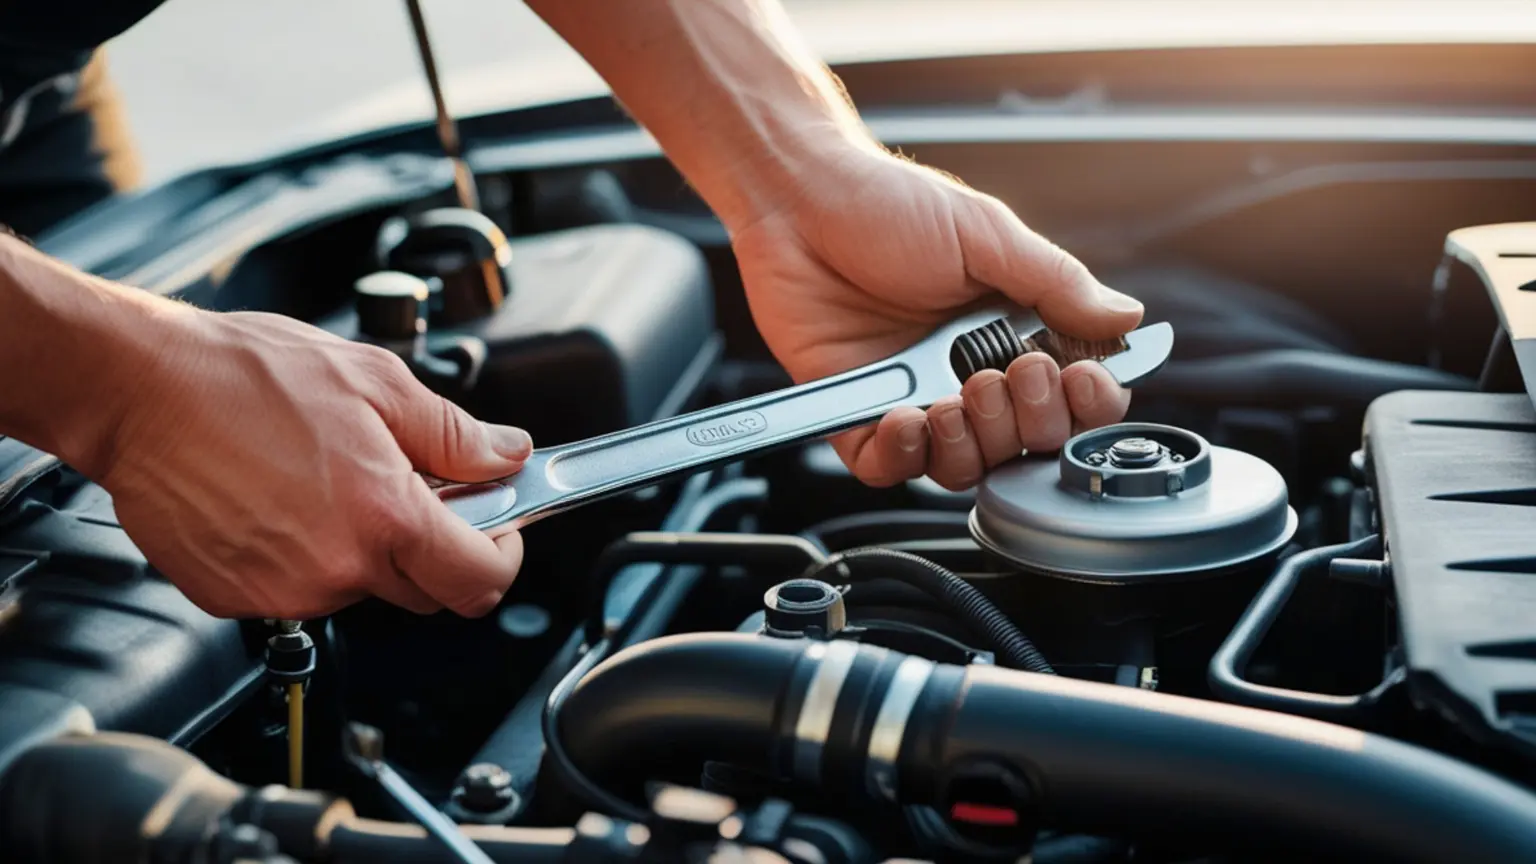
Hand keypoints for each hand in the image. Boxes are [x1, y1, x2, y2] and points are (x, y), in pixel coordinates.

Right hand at [90, 309, 531, 619]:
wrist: (139, 388)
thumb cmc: (243, 376)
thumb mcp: (376, 382)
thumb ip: (455, 433)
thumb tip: (507, 454)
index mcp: (386, 517)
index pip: (479, 581)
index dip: (502, 556)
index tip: (499, 530)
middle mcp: (338, 569)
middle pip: (426, 592)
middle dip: (435, 548)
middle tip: (412, 489)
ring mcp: (283, 591)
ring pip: (360, 590)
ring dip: (364, 548)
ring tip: (329, 479)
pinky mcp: (235, 598)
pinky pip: (298, 590)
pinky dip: (305, 555)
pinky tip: (283, 500)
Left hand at [732, 147, 1144, 489]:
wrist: (799, 199)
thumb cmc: (883, 203)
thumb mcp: (985, 234)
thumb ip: (1056, 284)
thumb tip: (1127, 319)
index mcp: (1010, 330)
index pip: (1070, 394)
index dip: (1084, 403)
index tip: (1080, 380)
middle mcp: (967, 371)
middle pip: (1024, 443)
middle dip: (1027, 422)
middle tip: (1004, 376)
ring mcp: (914, 396)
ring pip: (963, 466)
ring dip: (971, 445)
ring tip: (954, 400)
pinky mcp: (858, 414)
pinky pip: (890, 468)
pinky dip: (905, 457)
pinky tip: (906, 418)